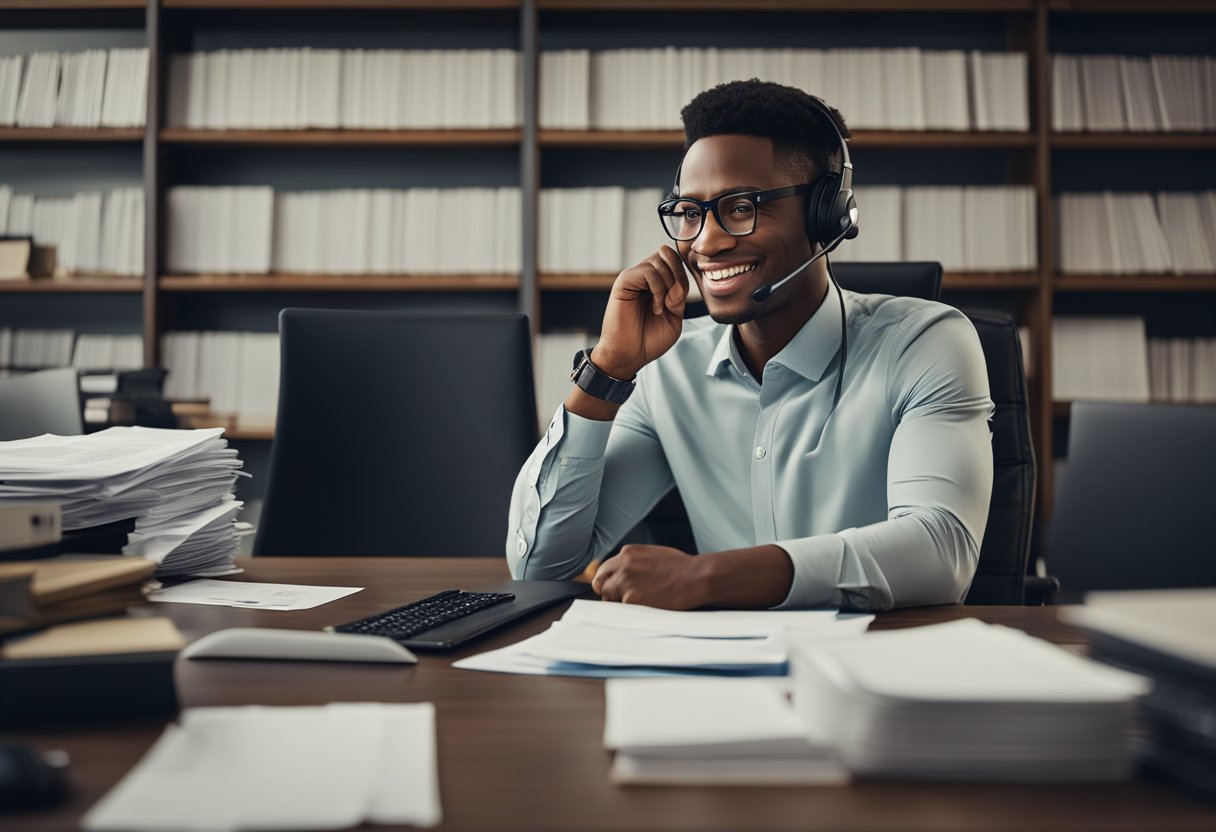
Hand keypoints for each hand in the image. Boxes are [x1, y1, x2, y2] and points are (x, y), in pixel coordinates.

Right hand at [591, 247, 688, 378]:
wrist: (630, 354)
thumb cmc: (650, 339)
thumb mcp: (675, 318)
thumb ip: (679, 297)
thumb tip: (677, 282)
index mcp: (658, 282)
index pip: (675, 260)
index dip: (683, 274)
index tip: (680, 299)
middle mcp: (645, 277)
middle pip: (668, 255)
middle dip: (678, 275)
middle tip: (674, 300)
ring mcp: (634, 277)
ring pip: (660, 260)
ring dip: (669, 284)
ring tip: (661, 307)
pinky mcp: (624, 281)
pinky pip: (648, 271)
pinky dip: (657, 288)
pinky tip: (655, 307)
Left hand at [591, 544, 706, 609]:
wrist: (696, 578)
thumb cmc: (682, 568)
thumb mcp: (653, 555)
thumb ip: (635, 562)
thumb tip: (624, 572)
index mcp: (628, 552)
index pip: (604, 568)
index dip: (608, 580)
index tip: (611, 587)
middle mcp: (623, 565)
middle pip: (600, 582)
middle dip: (606, 591)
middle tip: (616, 600)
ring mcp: (625, 583)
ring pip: (608, 598)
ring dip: (618, 603)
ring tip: (637, 605)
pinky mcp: (630, 600)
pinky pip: (621, 610)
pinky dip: (629, 612)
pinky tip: (643, 609)